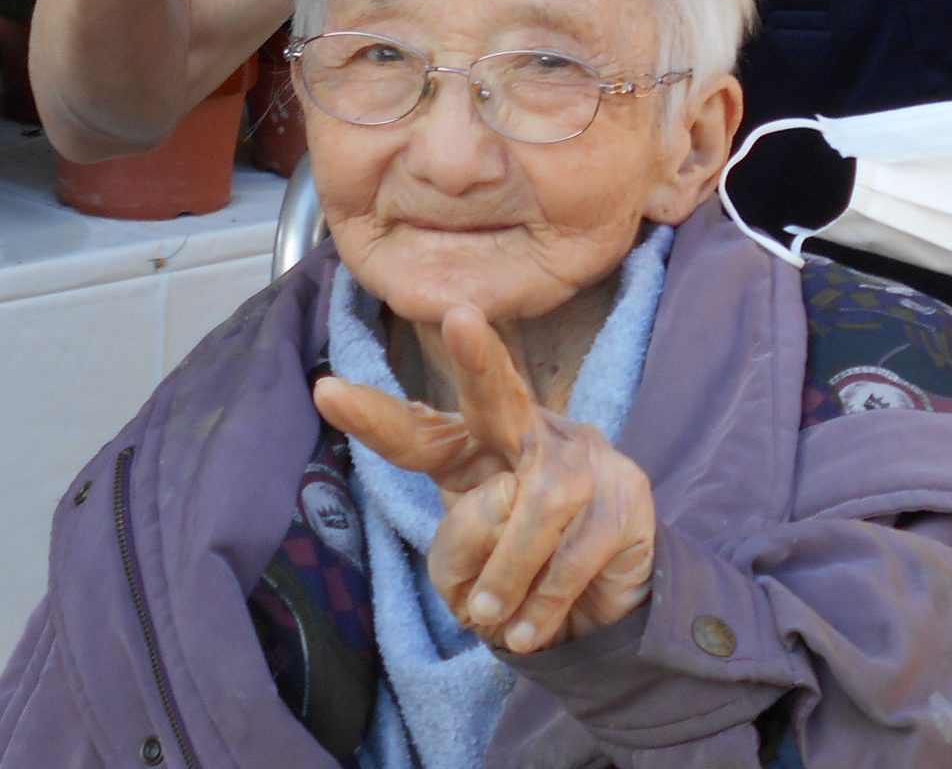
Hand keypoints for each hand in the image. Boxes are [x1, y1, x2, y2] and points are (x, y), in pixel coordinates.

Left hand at [314, 305, 656, 653]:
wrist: (599, 614)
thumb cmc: (517, 577)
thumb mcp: (468, 568)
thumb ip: (460, 543)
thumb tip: (499, 511)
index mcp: (474, 444)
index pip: (417, 431)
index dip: (374, 416)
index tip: (324, 391)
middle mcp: (527, 431)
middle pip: (496, 393)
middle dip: (478, 357)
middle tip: (460, 320)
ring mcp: (584, 455)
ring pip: (536, 502)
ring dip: (507, 572)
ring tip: (489, 620)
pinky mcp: (627, 494)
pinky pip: (576, 547)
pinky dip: (544, 599)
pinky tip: (525, 631)